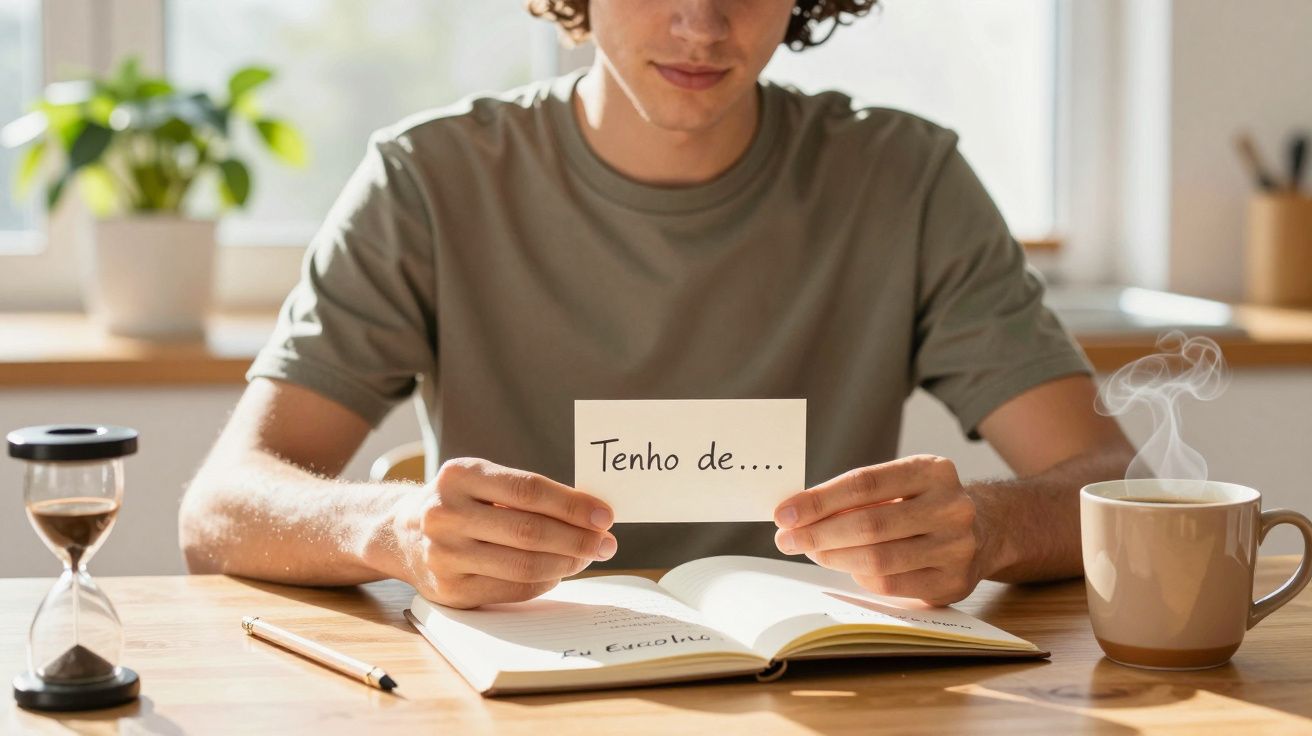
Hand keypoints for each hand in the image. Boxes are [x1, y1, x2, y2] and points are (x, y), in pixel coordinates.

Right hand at [392, 458, 616, 607]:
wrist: (398, 533)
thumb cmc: (458, 503)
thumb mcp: (481, 481)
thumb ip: (526, 493)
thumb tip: (589, 513)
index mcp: (459, 475)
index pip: (528, 490)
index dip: (572, 504)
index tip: (605, 515)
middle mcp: (445, 514)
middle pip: (528, 531)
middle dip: (577, 539)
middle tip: (607, 544)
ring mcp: (444, 555)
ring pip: (522, 564)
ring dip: (566, 563)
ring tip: (587, 557)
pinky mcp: (449, 591)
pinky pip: (511, 589)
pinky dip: (543, 581)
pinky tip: (558, 572)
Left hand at [772, 455, 980, 605]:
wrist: (985, 530)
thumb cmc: (922, 503)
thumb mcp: (899, 484)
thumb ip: (856, 495)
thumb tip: (797, 513)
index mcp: (933, 471)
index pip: (863, 484)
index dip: (818, 500)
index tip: (784, 513)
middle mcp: (951, 507)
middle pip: (869, 525)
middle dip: (818, 533)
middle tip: (786, 538)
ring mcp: (956, 548)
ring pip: (878, 559)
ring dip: (833, 558)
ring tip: (810, 551)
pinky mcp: (953, 583)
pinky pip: (891, 585)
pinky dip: (860, 576)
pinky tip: (845, 566)